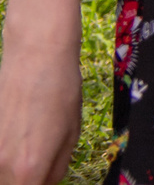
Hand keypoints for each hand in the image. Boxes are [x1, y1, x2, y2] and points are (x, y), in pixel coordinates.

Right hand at [0, 28, 82, 184]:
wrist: (36, 58)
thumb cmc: (60, 93)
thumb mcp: (71, 136)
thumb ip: (55, 170)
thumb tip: (45, 183)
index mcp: (29, 169)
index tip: (43, 178)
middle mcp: (1, 165)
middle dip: (27, 179)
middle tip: (38, 163)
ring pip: (1, 174)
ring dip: (12, 170)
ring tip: (28, 142)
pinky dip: (4, 152)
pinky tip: (16, 132)